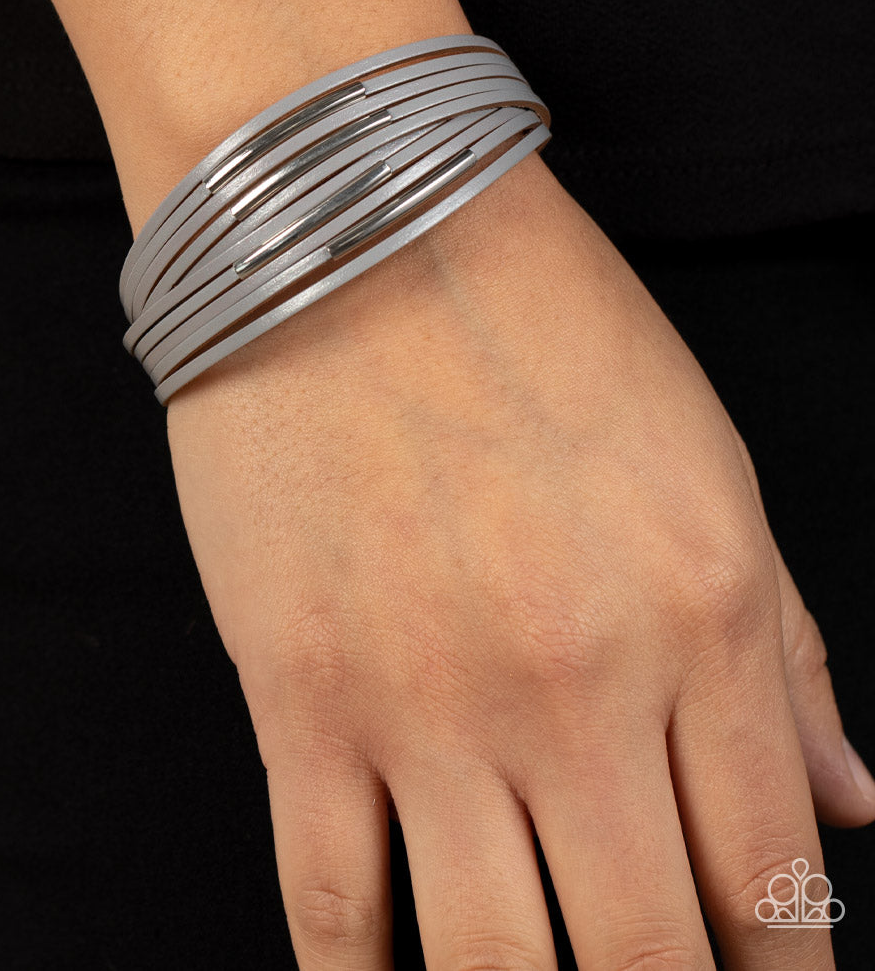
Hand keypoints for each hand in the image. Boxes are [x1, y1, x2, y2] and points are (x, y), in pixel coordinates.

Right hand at [165, 154, 871, 968]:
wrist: (356, 224)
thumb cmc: (541, 321)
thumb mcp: (706, 459)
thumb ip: (783, 648)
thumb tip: (851, 809)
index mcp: (704, 610)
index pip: (773, 879)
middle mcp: (578, 679)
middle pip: (647, 954)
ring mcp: (428, 697)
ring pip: (495, 967)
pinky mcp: (301, 691)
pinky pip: (333, 904)